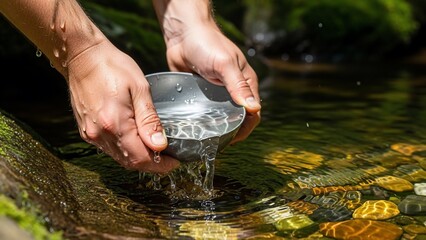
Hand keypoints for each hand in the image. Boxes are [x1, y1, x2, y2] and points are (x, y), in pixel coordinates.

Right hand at [66, 40, 178, 172]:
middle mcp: (100, 134)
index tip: (174, 162)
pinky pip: (109, 149)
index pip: (141, 157)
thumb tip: (160, 145)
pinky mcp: (86, 130)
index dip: (160, 165)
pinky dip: (125, 150)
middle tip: (168, 159)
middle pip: (130, 162)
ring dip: (138, 158)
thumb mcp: (140, 88)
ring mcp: (90, 133)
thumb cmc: (112, 66)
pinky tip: (136, 142)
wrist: (81, 56)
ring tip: (155, 151)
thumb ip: (150, 119)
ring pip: (119, 157)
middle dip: (151, 164)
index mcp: (115, 123)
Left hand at [165, 23, 260, 142]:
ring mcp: (217, 93)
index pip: (252, 113)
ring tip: (206, 142)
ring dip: (217, 129)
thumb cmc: (207, 44)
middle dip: (231, 132)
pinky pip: (205, 112)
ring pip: (220, 117)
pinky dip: (203, 122)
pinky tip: (195, 130)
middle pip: (237, 118)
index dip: (245, 128)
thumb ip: (238, 86)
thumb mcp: (225, 64)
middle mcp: (233, 90)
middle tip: (218, 144)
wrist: (183, 34)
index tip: (233, 139)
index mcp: (246, 83)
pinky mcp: (201, 95)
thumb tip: (253, 108)